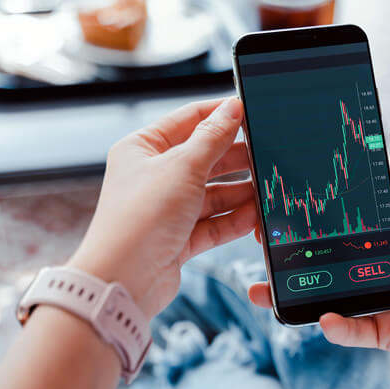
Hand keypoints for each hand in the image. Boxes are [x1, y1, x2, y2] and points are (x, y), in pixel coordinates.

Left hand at [68, 97, 255, 317]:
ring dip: (239, 193)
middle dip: (236, 159)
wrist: (123, 280)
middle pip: (205, 158)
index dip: (220, 115)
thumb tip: (232, 108)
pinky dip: (234, 221)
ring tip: (265, 191)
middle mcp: (154, 176)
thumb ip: (213, 137)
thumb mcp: (183, 166)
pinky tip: (254, 217)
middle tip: (266, 156)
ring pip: (213, 194)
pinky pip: (213, 224)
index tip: (250, 112)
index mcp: (143, 148)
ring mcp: (167, 209)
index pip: (188, 120)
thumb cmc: (139, 218)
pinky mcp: (179, 238)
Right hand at [248, 170, 389, 374]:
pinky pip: (351, 327)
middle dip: (308, 237)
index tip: (306, 183)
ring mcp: (385, 294)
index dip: (340, 194)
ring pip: (334, 285)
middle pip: (341, 243)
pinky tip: (323, 318)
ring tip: (268, 281)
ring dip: (304, 283)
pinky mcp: (384, 329)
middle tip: (269, 230)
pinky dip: (335, 325)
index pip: (368, 207)